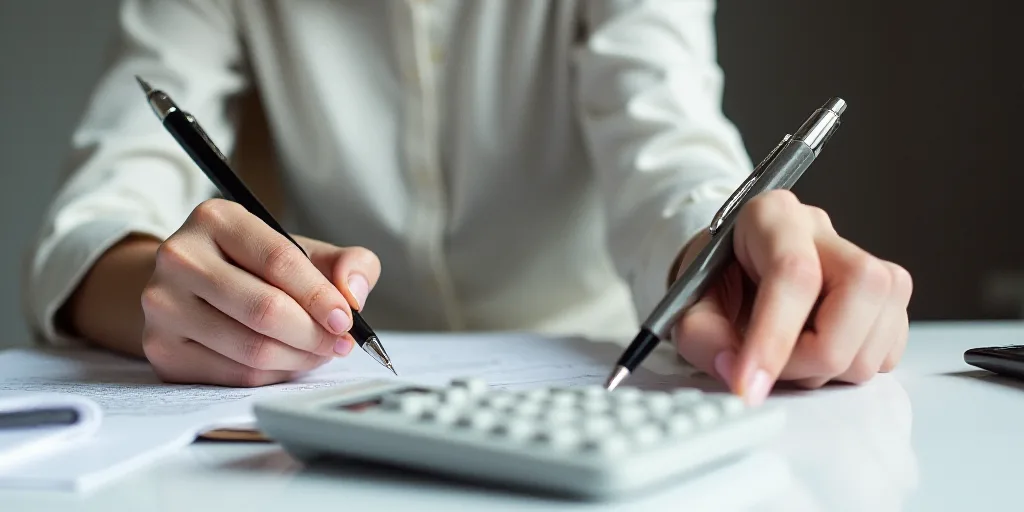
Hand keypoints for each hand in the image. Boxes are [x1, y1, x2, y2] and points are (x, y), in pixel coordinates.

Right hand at [140, 199, 380, 386]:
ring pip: (251, 349)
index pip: (279, 260)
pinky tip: (287, 361)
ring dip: (299, 358)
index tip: (346, 318)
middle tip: (339, 343)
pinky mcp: (161, 350)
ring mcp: (163, 306)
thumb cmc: (256, 269)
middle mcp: (179, 257)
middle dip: (314, 333)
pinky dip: (273, 375)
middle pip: (264, 309)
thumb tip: (353, 293)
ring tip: (318, 352)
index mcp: (216, 219)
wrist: (191, 288)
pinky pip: (234, 375)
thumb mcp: (304, 251)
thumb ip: (348, 262)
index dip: (320, 296)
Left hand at [673, 190, 912, 403]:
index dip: (774, 337)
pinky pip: (888, 350)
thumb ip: (701, 337)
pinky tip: (815, 354)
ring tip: (789, 359)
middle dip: (814, 353)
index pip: (793, 272)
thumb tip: (735, 372)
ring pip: (881, 327)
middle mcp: (823, 231)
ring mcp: (863, 261)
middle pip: (858, 289)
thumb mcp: (686, 306)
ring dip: (831, 368)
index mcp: (771, 216)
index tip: (749, 384)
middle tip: (772, 370)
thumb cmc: (715, 284)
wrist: (733, 276)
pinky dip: (851, 369)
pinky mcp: (887, 298)